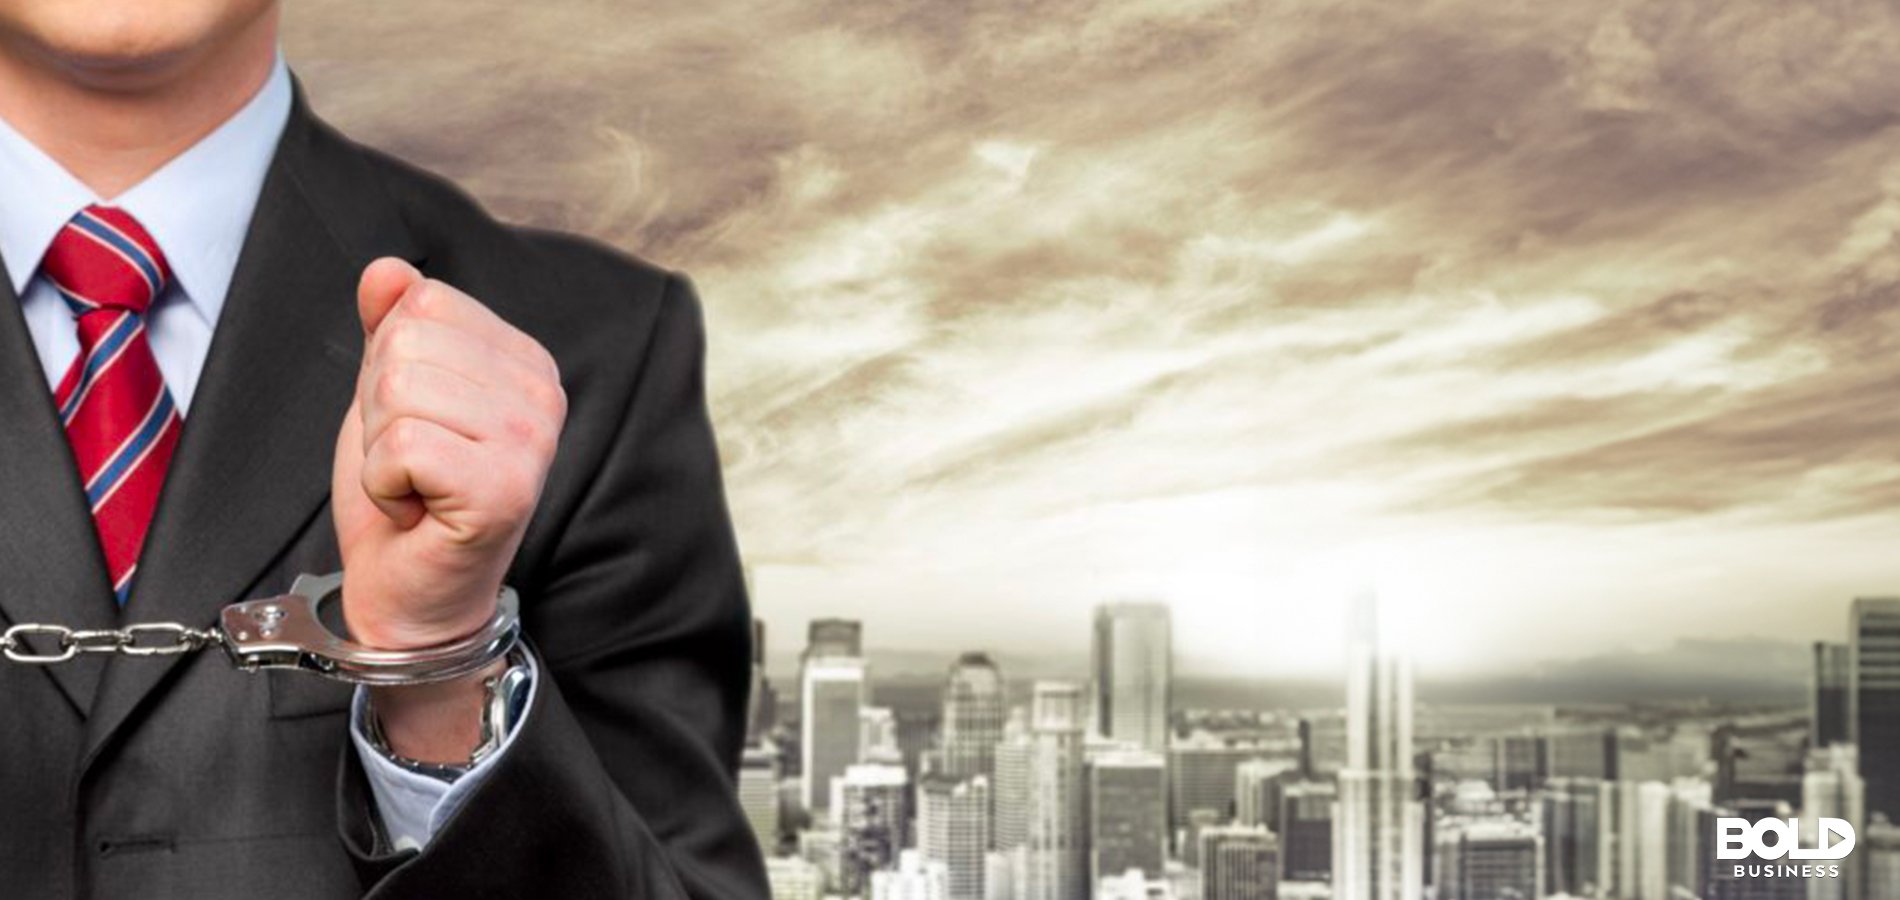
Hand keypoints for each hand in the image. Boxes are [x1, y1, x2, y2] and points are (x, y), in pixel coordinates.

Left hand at [332, 258, 563, 759]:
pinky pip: (400, 445)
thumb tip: (387, 270)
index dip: (389, 365)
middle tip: (413, 464)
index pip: (425, 301)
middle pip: (405, 344)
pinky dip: (384, 486)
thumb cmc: (408, 497)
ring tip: (416, 486)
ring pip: (397, 391)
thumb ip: (393, 326)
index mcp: (525, 360)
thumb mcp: (389, 394)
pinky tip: (417, 510)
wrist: (412, 594)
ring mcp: (530, 441)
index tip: (417, 425)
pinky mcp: (504, 488)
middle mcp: (543, 395)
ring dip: (381, 450)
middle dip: (379, 410)